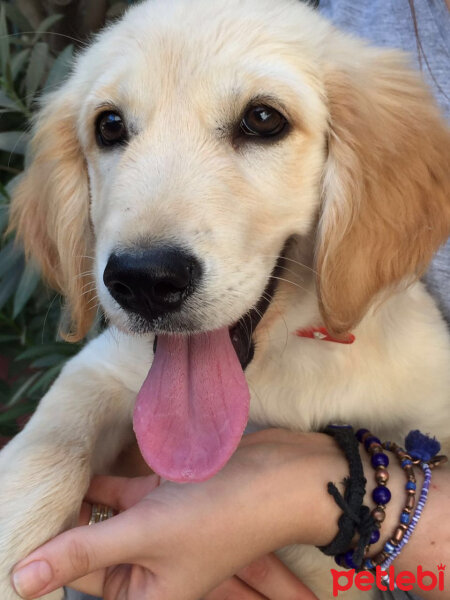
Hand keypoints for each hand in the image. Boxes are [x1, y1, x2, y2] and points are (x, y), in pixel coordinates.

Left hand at [11, 430, 346, 599]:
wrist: (278, 474)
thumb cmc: (217, 514)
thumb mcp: (144, 536)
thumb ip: (82, 553)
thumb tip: (19, 581)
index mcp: (144, 593)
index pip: (78, 579)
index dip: (46, 557)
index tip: (17, 529)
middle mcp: (147, 565)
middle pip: (86, 549)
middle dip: (60, 526)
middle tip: (28, 499)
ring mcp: (154, 527)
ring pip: (101, 518)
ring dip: (78, 502)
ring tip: (45, 482)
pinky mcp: (162, 496)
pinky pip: (120, 494)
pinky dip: (100, 485)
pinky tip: (77, 468)